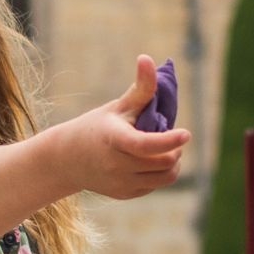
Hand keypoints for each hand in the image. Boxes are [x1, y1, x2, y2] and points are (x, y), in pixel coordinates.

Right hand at [68, 56, 190, 199]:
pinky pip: (155, 185)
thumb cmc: (98, 126)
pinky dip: (160, 173)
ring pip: (165, 177)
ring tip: (168, 150)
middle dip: (175, 148)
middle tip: (174, 138)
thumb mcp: (117, 107)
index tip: (186, 133)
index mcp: (114, 139)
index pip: (146, 145)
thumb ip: (140, 87)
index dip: (170, 140)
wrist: (68, 159)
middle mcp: (116, 165)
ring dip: (173, 162)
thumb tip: (147, 58)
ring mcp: (120, 183)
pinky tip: (152, 161)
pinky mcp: (124, 194)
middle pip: (163, 162)